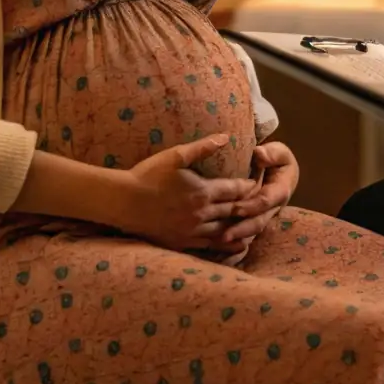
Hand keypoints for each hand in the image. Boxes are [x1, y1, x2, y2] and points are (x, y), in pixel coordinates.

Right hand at [118, 135, 261, 252]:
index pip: (234, 190)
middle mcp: (201, 213)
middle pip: (233, 211)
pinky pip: (208, 246)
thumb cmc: (148, 175)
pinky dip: (222, 246)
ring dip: (239, 229)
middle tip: (260, 205)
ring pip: (223, 231)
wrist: (124, 202)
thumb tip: (226, 136)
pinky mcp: (181, 243)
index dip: (248, 187)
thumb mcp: (175, 156)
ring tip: (252, 229)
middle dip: (247, 207)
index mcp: (203, 191)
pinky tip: (230, 246)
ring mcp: (192, 231)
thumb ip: (202, 147)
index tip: (256, 184)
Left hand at [221, 141, 299, 243]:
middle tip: (224, 236)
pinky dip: (234, 243)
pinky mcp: (253, 221)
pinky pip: (245, 235)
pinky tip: (218, 246)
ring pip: (251, 232)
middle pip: (258, 222)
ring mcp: (263, 216)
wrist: (276, 168)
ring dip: (236, 238)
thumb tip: (260, 154)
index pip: (266, 201)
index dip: (252, 206)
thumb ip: (272, 153)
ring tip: (219, 242)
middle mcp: (272, 208)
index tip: (236, 208)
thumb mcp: (278, 152)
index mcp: (280, 191)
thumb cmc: (275, 158)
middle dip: (242, 230)